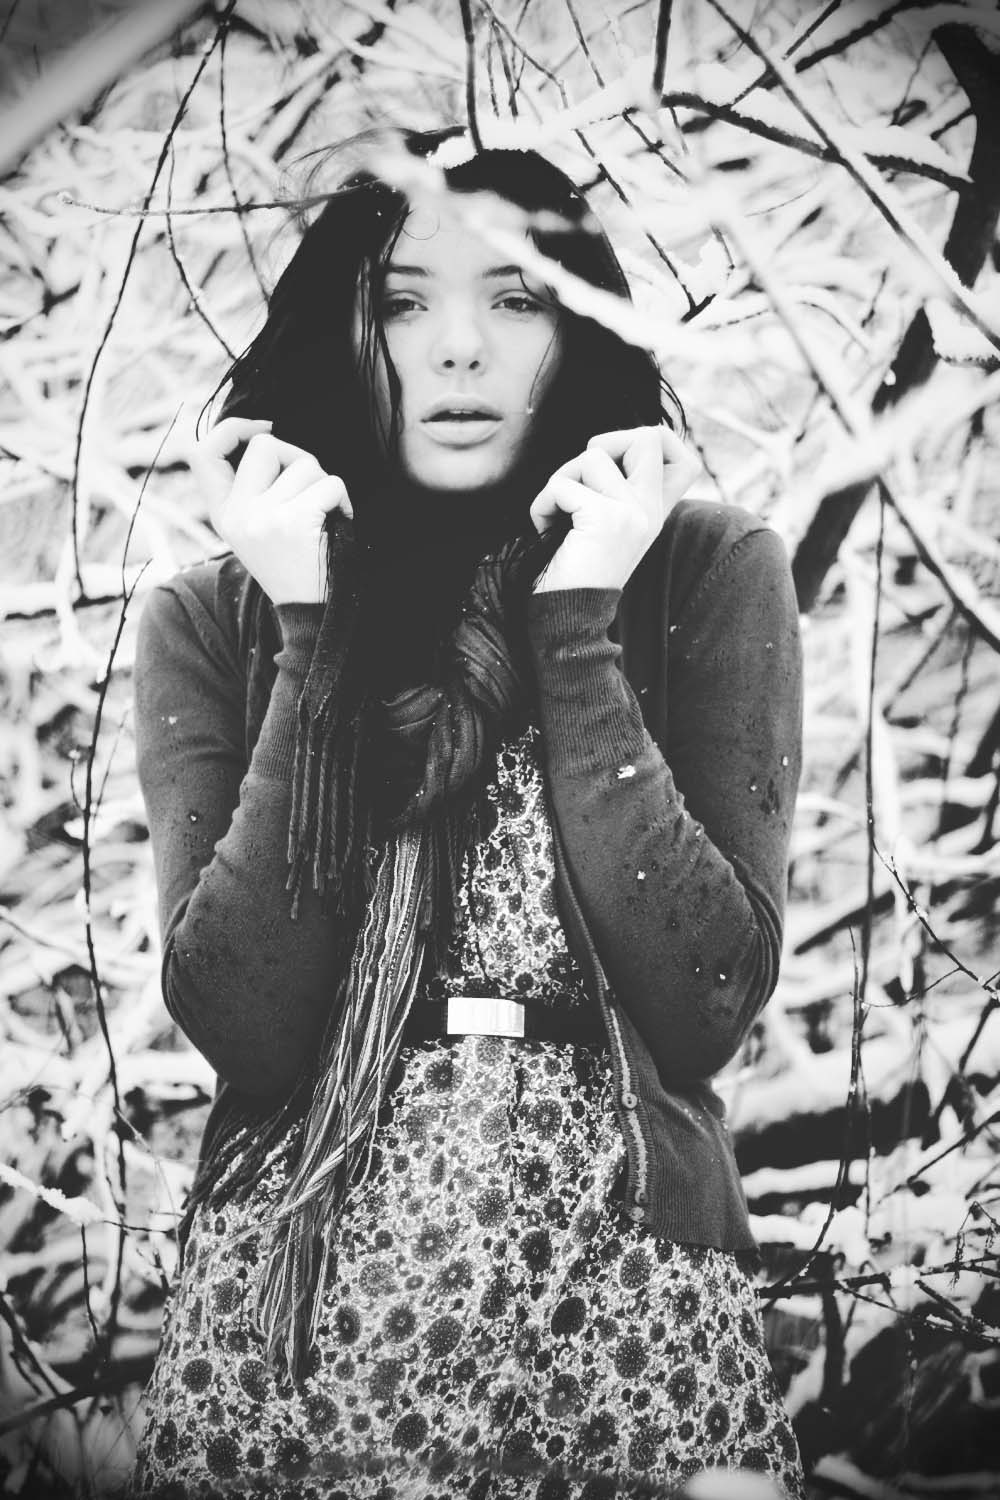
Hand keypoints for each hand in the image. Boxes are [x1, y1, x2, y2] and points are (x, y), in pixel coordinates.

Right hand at [193, 418, 352, 604]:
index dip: (232, 428)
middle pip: (266, 446)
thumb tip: (266, 433)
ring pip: (305, 464)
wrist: (308, 614)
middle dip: (297, 458)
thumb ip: (253, 488)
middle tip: (309, 489)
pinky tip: (338, 522)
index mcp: (223, 514)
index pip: (203, 452)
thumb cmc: (292, 564)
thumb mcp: (257, 528)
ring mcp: (263, 517)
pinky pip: (330, 484)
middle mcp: (237, 514)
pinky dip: (343, 500)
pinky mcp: (294, 522)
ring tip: (322, 516)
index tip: (264, 428)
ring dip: (323, 484)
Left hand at [529, 425, 700, 592]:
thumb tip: (601, 447)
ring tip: (558, 515)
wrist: (569, 618)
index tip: (616, 460)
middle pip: (648, 437)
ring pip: (592, 456)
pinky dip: (542, 504)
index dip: (654, 440)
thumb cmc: (575, 570)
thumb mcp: (605, 525)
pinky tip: (544, 529)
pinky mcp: (605, 518)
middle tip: (580, 480)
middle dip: (603, 444)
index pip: (684, 459)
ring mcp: (632, 513)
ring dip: (561, 480)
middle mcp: (650, 511)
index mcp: (654, 513)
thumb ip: (614, 490)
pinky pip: (561, 485)